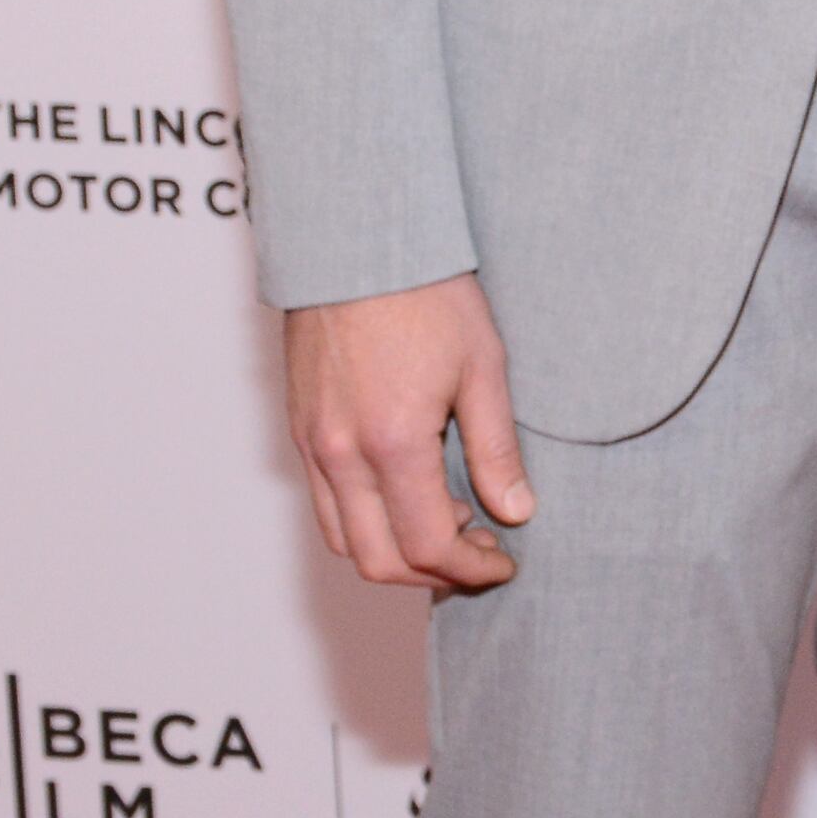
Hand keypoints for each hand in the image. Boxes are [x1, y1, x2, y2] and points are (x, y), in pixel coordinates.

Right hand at [285, 272, 533, 591]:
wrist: (358, 242)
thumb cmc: (427, 293)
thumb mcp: (484, 366)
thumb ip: (496, 449)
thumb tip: (516, 512)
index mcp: (390, 444)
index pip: (426, 545)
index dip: (470, 568)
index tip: (505, 562)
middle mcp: (339, 455)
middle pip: (376, 560)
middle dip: (433, 575)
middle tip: (481, 556)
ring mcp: (311, 445)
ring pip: (342, 539)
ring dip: (395, 553)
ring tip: (452, 526)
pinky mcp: (300, 429)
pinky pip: (326, 503)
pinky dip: (366, 522)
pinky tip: (410, 495)